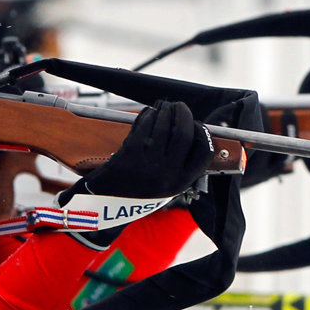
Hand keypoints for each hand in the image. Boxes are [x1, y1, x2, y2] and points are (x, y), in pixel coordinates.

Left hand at [66, 100, 214, 201]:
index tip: (196, 124)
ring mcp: (148, 165)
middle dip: (183, 113)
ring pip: (163, 126)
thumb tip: (189, 128)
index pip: (204, 153)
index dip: (203, 134)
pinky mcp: (130, 156)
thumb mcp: (165, 184)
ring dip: (164, 111)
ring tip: (162, 107)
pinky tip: (148, 113)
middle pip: (184, 133)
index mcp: (180, 182)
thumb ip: (179, 164)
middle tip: (178, 106)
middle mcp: (167, 175)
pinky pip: (143, 128)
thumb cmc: (137, 190)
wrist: (105, 204)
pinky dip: (147, 116)